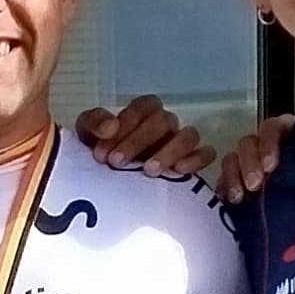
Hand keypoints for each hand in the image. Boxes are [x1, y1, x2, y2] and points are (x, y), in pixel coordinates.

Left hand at [71, 93, 211, 181]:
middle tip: (117, 162)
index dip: (125, 124)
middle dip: (138, 141)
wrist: (108, 186)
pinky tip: (179, 172)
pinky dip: (196, 160)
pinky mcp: (193, 162)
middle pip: (163, 120)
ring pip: (187, 136)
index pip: (142, 107)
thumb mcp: (89, 136)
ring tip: (149, 171)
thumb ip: (94, 124)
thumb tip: (109, 127)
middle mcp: (165, 124)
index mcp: (142, 113)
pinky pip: (205, 154)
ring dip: (169, 151)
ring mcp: (181, 142)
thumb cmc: (102, 154)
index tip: (102, 152)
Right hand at [215, 113, 294, 206]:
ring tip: (240, 196)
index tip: (271, 165)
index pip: (273, 128)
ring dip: (234, 175)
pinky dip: (225, 187)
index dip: (269, 143)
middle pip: (250, 142)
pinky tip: (230, 201)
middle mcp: (270, 147)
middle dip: (250, 162)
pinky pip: (225, 178)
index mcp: (292, 137)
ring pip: (235, 157)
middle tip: (256, 184)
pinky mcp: (240, 183)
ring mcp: (253, 164)